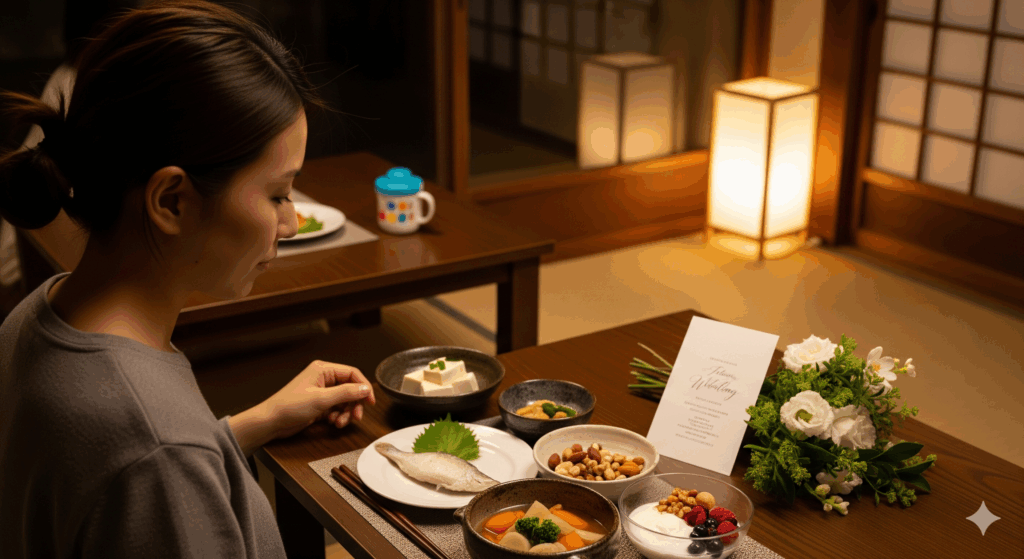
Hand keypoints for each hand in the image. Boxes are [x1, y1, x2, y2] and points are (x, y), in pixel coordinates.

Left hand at [260, 360, 376, 439]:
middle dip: (354, 404)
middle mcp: (323, 379)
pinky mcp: (319, 405)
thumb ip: (346, 393)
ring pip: (345, 401)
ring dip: (346, 413)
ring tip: (340, 422)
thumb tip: (365, 389)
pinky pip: (337, 409)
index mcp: (323, 370)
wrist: (271, 422)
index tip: (370, 401)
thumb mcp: (321, 399)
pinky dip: (338, 417)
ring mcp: (321, 392)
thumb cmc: (289, 406)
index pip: (352, 373)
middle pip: (350, 388)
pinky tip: (333, 423)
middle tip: (356, 416)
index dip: (363, 387)